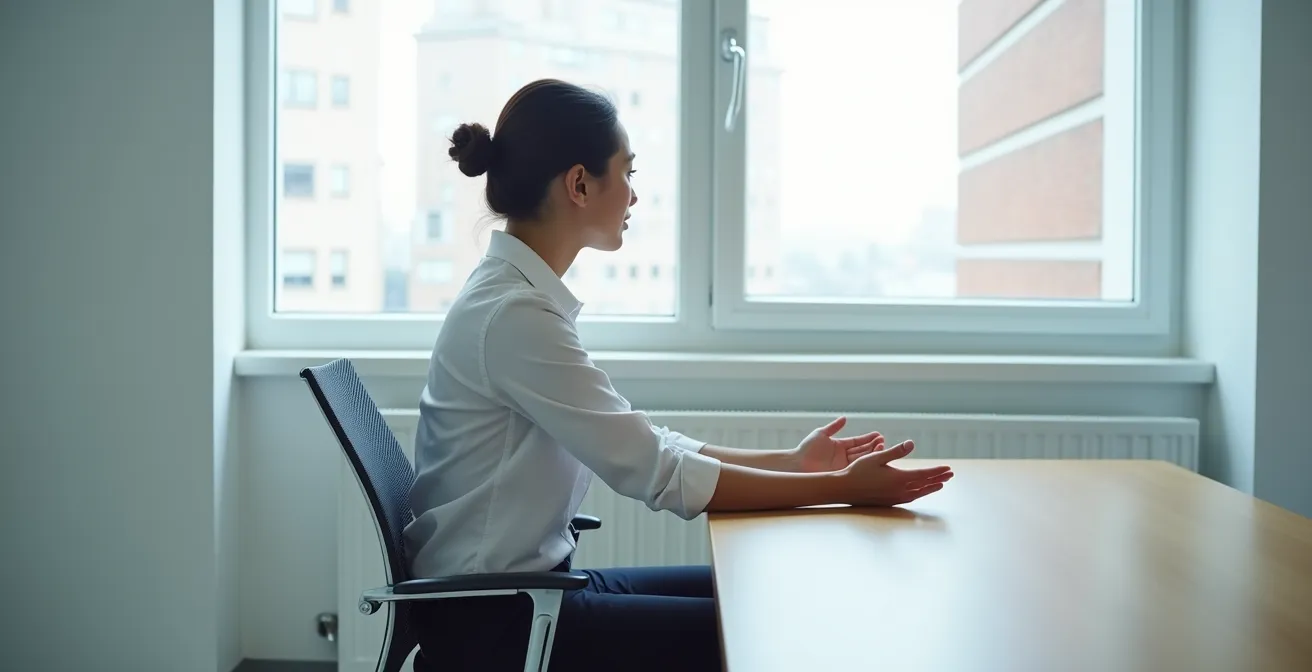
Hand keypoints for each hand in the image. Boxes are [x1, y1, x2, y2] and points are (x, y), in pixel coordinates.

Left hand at [792, 416, 885, 472]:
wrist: (798, 464)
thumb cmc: (806, 448)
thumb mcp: (821, 434)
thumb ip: (833, 427)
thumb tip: (845, 418)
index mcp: (839, 446)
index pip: (857, 442)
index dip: (868, 438)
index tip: (879, 435)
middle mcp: (843, 456)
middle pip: (862, 450)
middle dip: (873, 446)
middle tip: (883, 442)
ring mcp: (843, 466)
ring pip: (861, 459)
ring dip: (872, 454)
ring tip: (882, 448)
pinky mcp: (842, 474)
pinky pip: (856, 469)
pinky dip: (865, 465)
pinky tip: (874, 460)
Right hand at [837, 440, 952, 505]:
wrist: (844, 489)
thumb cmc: (858, 471)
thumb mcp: (877, 457)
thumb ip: (896, 451)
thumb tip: (912, 443)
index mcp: (899, 478)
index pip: (924, 474)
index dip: (937, 471)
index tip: (948, 468)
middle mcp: (900, 490)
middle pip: (925, 484)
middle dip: (939, 479)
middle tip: (950, 475)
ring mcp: (895, 497)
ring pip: (919, 493)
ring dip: (931, 487)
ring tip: (940, 484)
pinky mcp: (889, 501)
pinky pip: (910, 497)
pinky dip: (919, 493)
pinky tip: (919, 491)